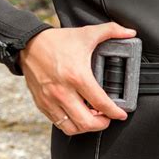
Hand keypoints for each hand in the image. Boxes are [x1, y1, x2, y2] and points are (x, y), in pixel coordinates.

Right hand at [19, 22, 136, 135]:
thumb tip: (130, 32)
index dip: (115, 112)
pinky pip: (58, 123)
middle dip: (102, 124)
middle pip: (86, 121)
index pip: (100, 102)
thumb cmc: (57, 41)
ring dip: (86, 127)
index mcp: (77, 76)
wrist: (28, 44)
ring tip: (94, 118)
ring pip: (72, 127)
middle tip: (108, 118)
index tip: (121, 114)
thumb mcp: (87, 33)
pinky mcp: (42, 104)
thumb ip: (112, 30)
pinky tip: (79, 116)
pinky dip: (71, 124)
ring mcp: (50, 100)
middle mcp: (63, 91)